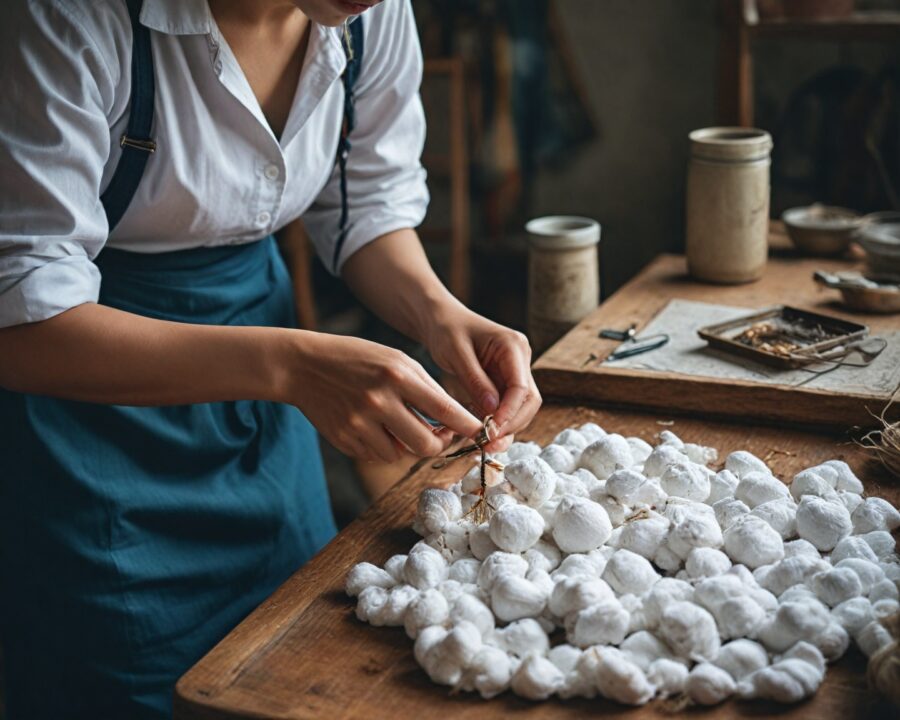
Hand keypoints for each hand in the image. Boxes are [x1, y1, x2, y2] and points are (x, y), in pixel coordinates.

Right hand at [283, 333, 482, 461]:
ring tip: (402, 424)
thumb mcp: (396, 359)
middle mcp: (380, 402)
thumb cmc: (358, 359)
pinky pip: (378, 456)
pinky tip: (376, 426)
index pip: (445, 410)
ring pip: (402, 455)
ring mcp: (360, 424)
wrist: (303, 366)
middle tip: (442, 435)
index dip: (468, 426)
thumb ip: (426, 389)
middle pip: (427, 444)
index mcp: (398, 376)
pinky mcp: (345, 440)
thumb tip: (454, 422)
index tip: (480, 431)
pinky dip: (385, 446)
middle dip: (440, 443)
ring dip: (409, 445)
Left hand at [425, 308, 541, 451]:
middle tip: (488, 443)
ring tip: (485, 446)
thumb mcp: (456, 353)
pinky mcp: (504, 383)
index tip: (491, 430)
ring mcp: (515, 372)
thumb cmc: (447, 330)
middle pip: (528, 401)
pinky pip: (507, 408)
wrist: (442, 320)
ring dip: (506, 429)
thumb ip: (475, 381)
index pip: (521, 387)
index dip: (510, 412)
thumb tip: (493, 409)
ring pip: (521, 408)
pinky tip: (483, 436)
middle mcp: (520, 359)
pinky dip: (497, 423)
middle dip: (512, 425)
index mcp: (513, 346)